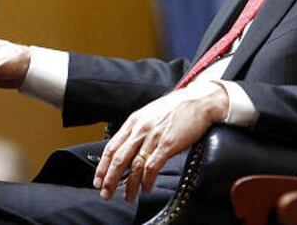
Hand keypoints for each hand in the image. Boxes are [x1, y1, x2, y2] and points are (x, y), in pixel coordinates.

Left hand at [93, 81, 228, 202]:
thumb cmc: (176, 108)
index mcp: (134, 121)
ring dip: (129, 185)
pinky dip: (147, 180)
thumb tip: (127, 149)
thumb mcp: (150, 114)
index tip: (98, 179)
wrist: (198, 100)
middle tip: (106, 193)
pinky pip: (152, 167)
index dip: (102, 166)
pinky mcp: (168, 144)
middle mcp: (140, 129)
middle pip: (119, 158)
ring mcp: (153, 136)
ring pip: (134, 165)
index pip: (111, 147)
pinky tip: (146, 188)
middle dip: (110, 179)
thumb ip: (138, 129)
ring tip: (128, 196)